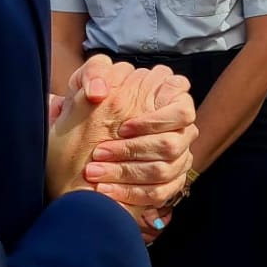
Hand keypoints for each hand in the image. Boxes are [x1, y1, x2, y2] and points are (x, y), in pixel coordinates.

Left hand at [47, 57, 195, 209]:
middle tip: (99, 153)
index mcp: (171, 100)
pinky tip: (106, 191)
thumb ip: (93, 73)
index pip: (182, 111)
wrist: (84, 145)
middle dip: (132, 151)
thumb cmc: (89, 111)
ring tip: (96, 173)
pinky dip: (130, 193)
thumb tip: (98, 91)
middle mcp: (181, 129)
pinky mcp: (172, 183)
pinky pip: (159, 192)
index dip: (155, 122)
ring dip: (126, 173)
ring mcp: (180, 157)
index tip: (123, 129)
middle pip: (170, 144)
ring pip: (163, 170)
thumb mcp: (87, 85)